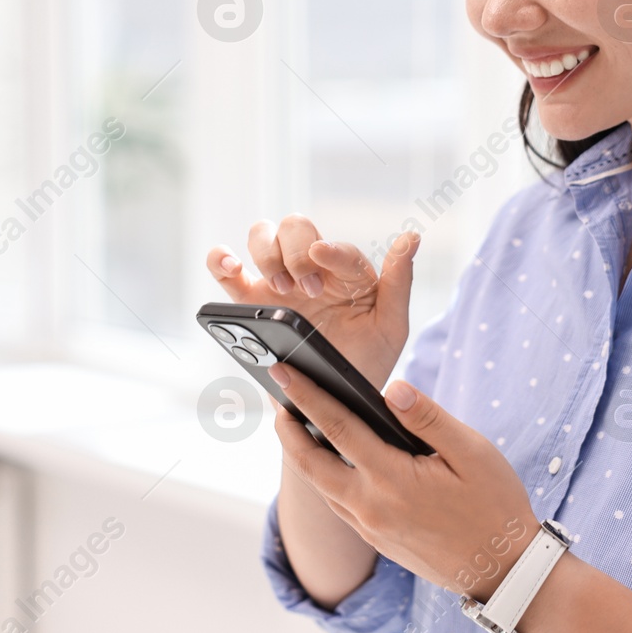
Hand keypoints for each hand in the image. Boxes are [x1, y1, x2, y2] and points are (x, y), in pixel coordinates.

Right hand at [206, 216, 418, 388]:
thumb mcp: (391, 326)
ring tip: (281, 289)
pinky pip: (225, 269)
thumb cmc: (366, 361)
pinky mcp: (250, 301)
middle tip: (306, 290)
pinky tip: (230, 266)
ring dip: (268, 254)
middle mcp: (311, 269)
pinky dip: (220, 258)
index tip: (323, 258)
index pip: (337, 248)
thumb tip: (411, 237)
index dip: (331, 250)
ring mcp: (278, 282)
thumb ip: (398, 282)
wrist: (331, 404)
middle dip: (297, 252)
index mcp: (346, 272)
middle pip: (295, 228)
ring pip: (262, 236)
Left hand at [265, 361, 540, 602]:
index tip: (283, 372)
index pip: (337, 428)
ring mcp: (371, 529)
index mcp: (392, 480)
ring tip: (296, 425)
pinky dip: (326, 478)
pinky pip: (339, 505)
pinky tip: (332, 462)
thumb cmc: (495, 505)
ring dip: (303, 455)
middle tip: (276, 398)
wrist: (504, 571)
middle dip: (287, 429)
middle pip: (311, 464)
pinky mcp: (377, 542)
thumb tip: (391, 388)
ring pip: (322, 487)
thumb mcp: (472, 453)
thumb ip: (427, 418)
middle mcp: (371, 508)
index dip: (306, 397)